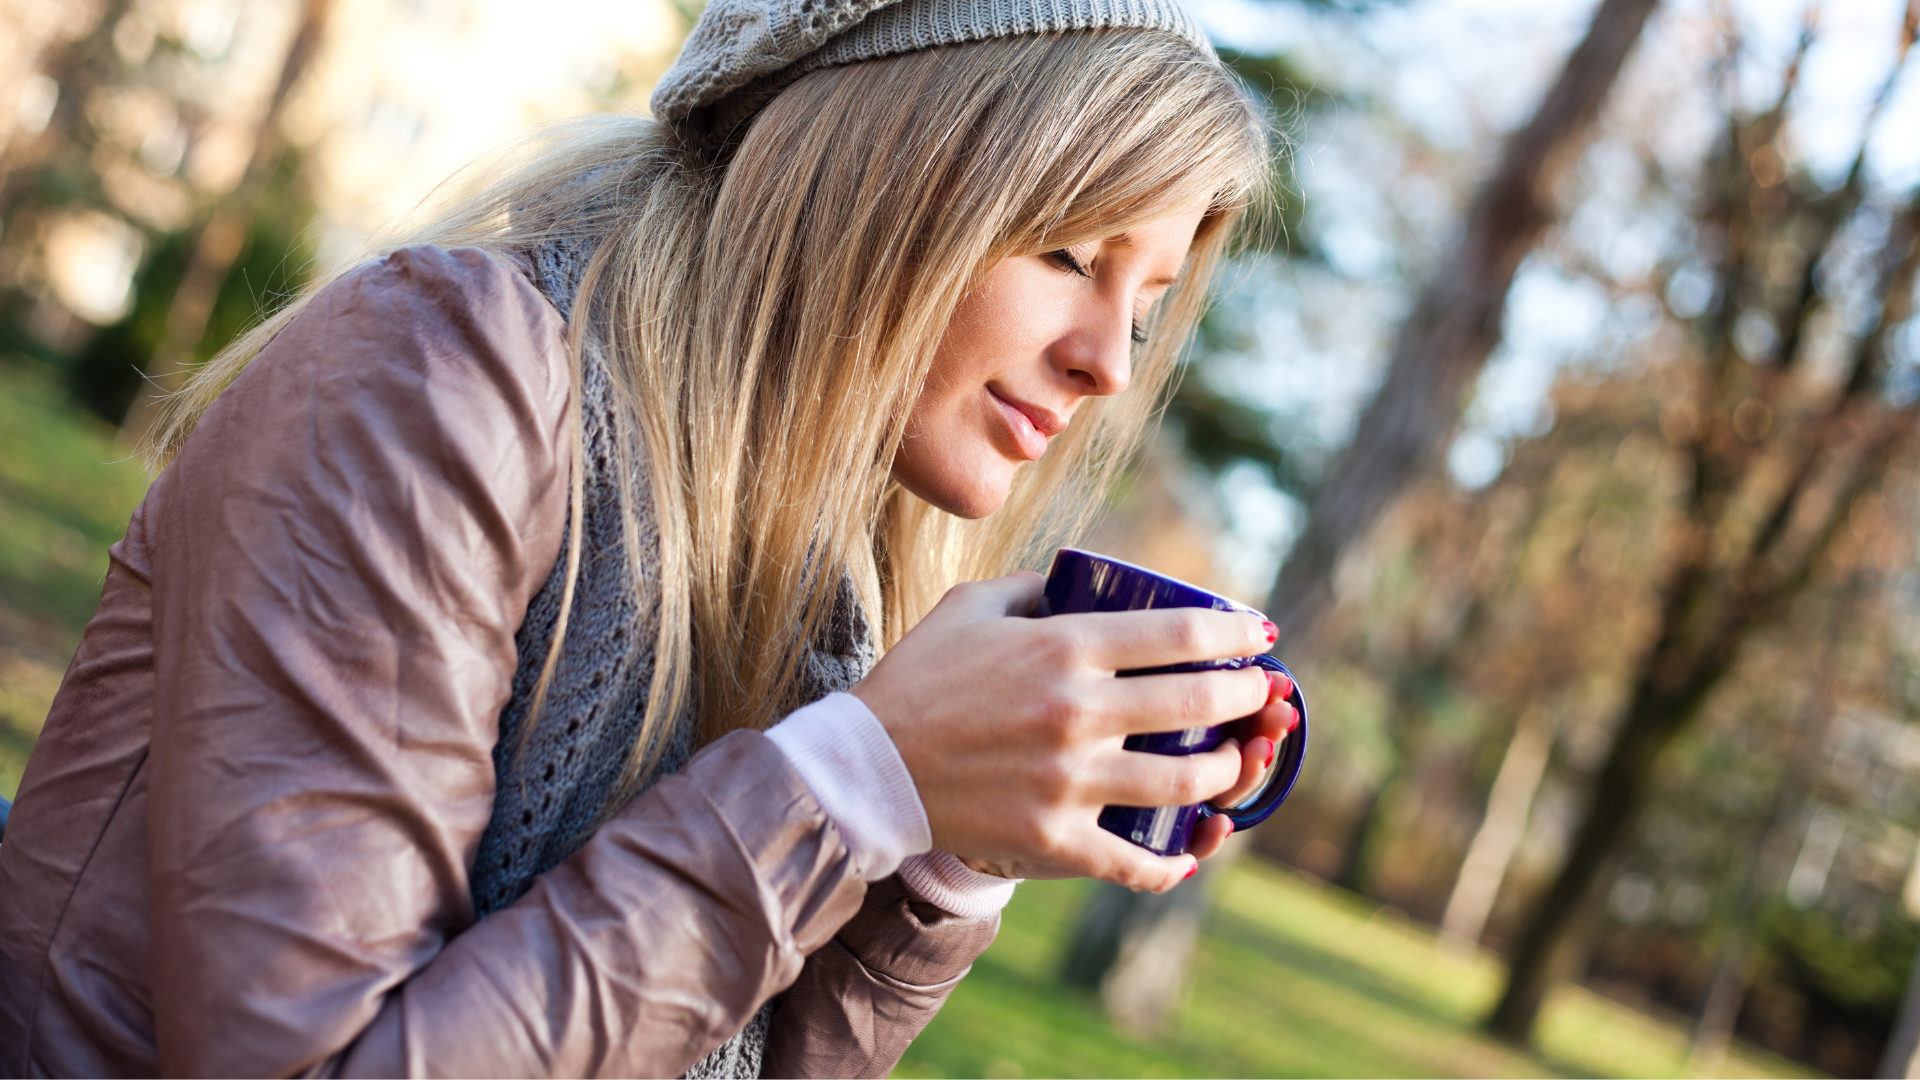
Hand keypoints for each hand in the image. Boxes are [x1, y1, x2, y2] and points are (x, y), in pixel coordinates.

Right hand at [852, 572, 1297, 892]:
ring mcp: (1070, 780)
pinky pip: (1134, 860)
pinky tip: (1189, 854)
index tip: (1262, 632)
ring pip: (1185, 782)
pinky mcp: (1054, 838)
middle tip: (1264, 695)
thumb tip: (1085, 582)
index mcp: (1064, 647)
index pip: (1180, 633)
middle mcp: (1078, 712)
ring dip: (1227, 772)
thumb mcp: (973, 605)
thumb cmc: (919, 678)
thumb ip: (1038, 588)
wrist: (865, 766)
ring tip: (1233, 762)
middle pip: (1199, 704)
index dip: (1235, 630)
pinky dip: (1171, 863)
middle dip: (1249, 698)